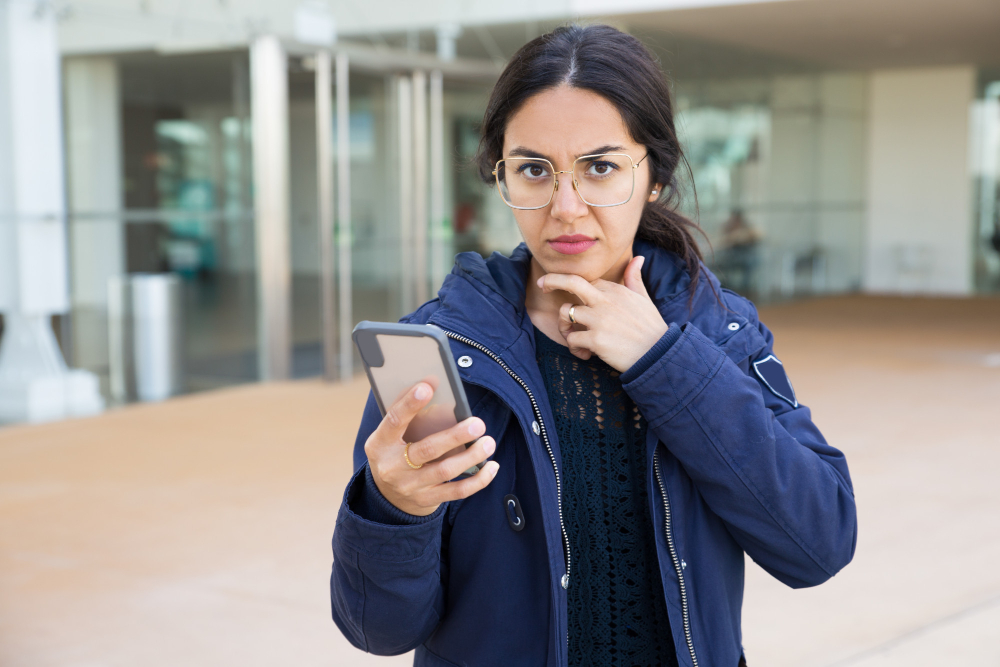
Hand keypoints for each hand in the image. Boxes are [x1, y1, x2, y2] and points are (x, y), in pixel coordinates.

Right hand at [364, 382, 498, 516]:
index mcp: (380, 444)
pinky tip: (491, 467)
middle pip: (427, 449)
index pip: (394, 421)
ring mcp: (410, 486)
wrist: (386, 496)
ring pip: (445, 471)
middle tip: (478, 423)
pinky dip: (478, 480)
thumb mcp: (390, 436)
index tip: (427, 386)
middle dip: (455, 436)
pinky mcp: (426, 500)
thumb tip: (433, 385)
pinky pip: (457, 491)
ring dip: (472, 456)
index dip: (409, 404)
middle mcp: (392, 467)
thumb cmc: (394, 453)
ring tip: (488, 442)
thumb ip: (407, 415)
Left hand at [537, 255, 667, 371]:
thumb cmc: (651, 327)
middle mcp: (605, 301)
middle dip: (552, 280)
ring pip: (566, 313)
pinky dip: (574, 348)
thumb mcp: (644, 299)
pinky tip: (585, 355)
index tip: (570, 293)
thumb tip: (638, 258)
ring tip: (574, 338)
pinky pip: (571, 339)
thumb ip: (634, 278)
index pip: (587, 282)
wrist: (658, 355)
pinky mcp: (595, 339)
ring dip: (565, 327)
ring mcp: (599, 319)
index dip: (577, 289)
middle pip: (572, 283)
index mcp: (615, 290)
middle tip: (541, 285)